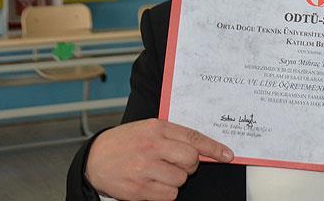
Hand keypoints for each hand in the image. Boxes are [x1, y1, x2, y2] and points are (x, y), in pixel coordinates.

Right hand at [85, 118, 233, 200]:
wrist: (95, 158)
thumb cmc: (126, 142)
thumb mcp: (148, 129)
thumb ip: (173, 136)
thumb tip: (202, 148)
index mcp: (157, 128)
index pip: (193, 138)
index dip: (213, 148)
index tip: (227, 155)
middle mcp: (152, 147)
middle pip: (191, 160)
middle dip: (190, 165)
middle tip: (178, 164)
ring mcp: (145, 169)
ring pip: (181, 180)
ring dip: (175, 179)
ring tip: (158, 172)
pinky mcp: (139, 189)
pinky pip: (169, 195)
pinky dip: (165, 192)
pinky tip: (152, 183)